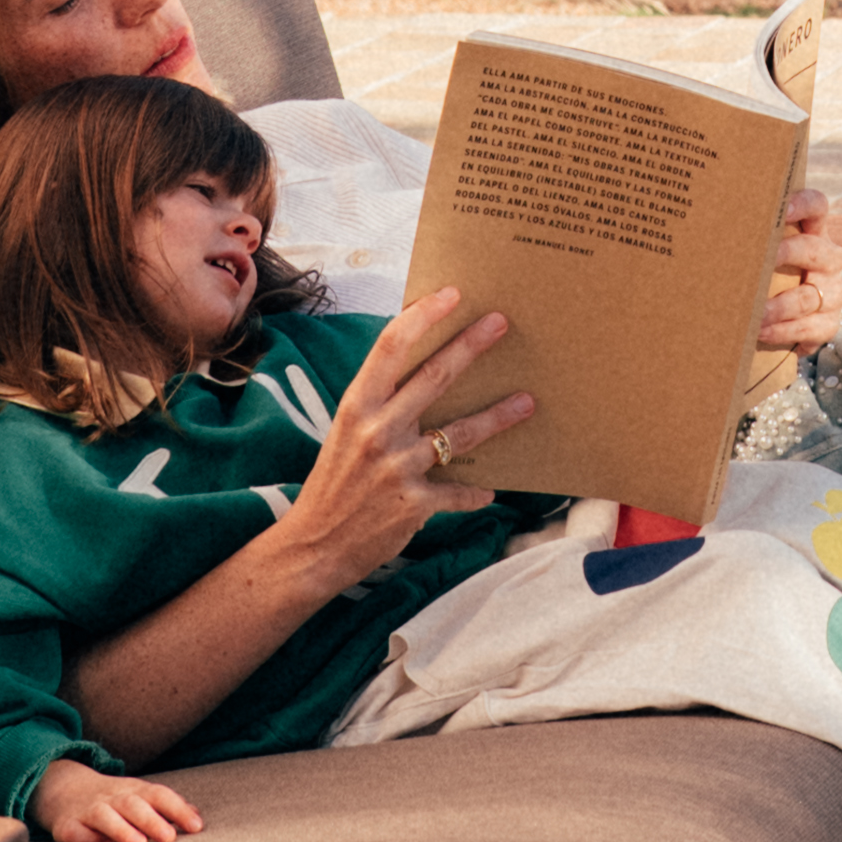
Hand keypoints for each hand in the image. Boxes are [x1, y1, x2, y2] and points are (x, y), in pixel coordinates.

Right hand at [35, 763, 203, 841]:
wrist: (61, 787)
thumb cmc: (113, 799)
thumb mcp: (139, 795)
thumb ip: (167, 806)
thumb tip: (197, 817)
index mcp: (133, 790)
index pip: (158, 795)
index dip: (177, 809)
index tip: (196, 827)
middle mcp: (111, 798)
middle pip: (132, 804)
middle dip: (151, 820)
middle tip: (170, 839)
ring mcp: (87, 810)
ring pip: (104, 816)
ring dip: (121, 829)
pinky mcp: (66, 826)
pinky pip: (75, 831)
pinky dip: (87, 838)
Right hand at [279, 283, 533, 577]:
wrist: (313, 547)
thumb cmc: (333, 485)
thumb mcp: (345, 434)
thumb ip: (379, 406)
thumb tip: (419, 374)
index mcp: (355, 407)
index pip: (389, 348)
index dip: (421, 317)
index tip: (450, 294)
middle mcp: (376, 432)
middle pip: (433, 379)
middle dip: (470, 347)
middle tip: (500, 322)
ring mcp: (396, 468)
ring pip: (459, 433)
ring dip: (498, 416)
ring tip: (527, 401)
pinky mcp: (414, 504)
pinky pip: (458, 491)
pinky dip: (474, 491)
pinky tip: (489, 489)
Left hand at [757, 199, 841, 357]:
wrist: (785, 318)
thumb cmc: (766, 275)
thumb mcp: (764, 254)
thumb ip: (748, 240)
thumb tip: (704, 230)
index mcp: (813, 232)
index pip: (815, 206)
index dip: (802, 204)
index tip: (781, 208)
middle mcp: (829, 259)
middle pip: (814, 250)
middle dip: (786, 254)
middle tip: (759, 263)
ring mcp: (833, 292)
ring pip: (808, 297)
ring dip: (778, 307)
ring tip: (753, 314)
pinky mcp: (830, 323)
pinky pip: (810, 328)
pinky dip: (783, 331)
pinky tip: (760, 332)